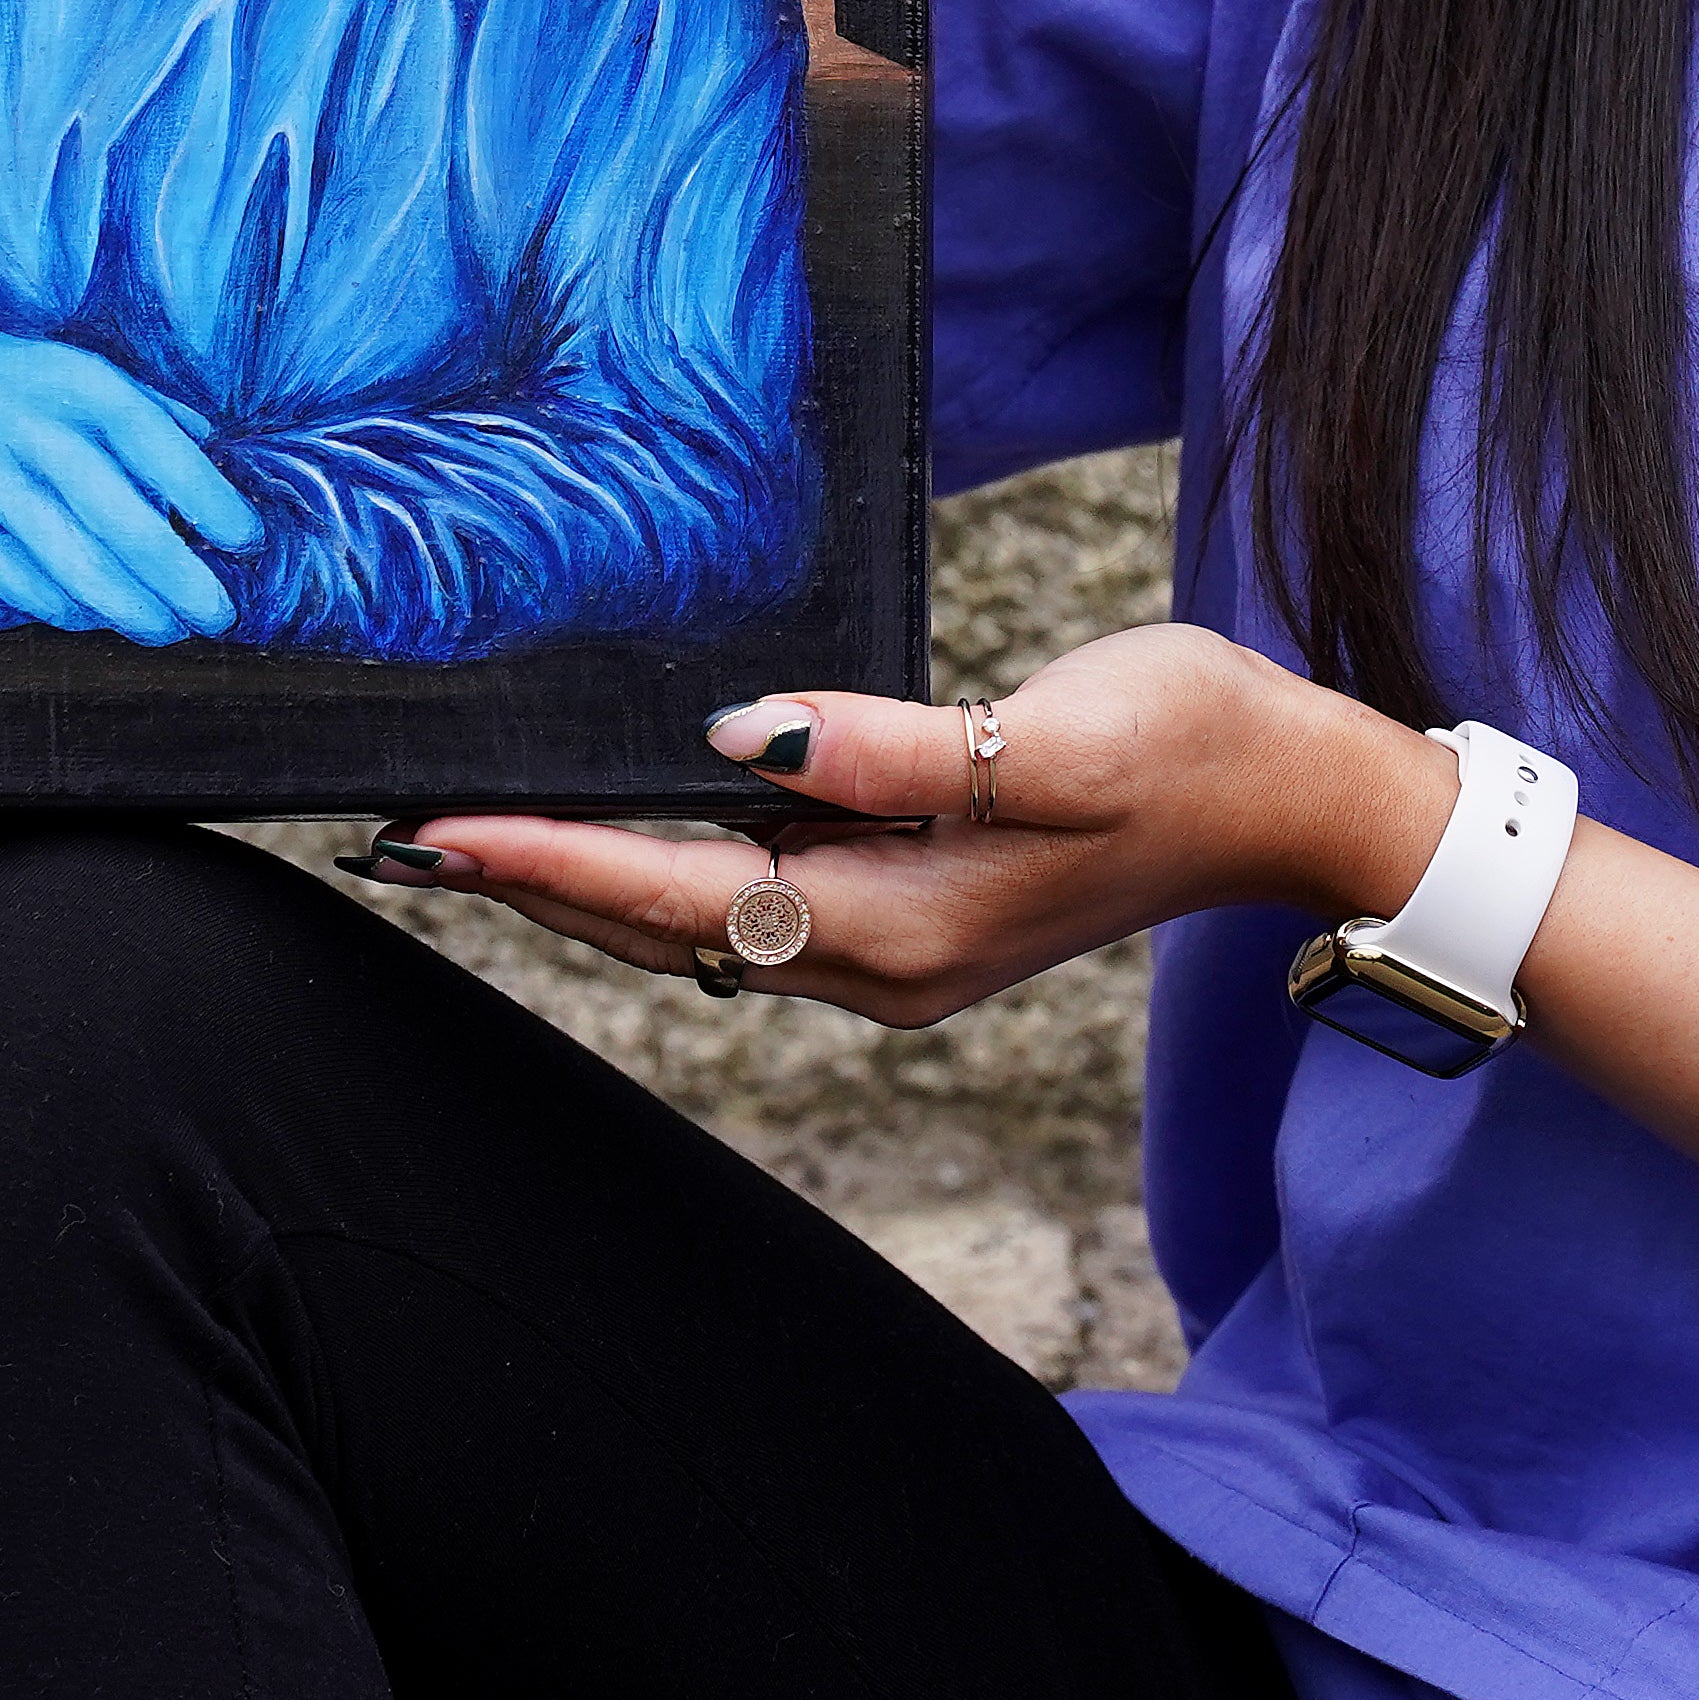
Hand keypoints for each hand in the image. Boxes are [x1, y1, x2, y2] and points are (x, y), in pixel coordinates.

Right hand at [0, 299, 262, 648]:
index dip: (211, 501)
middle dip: (181, 579)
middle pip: (121, 521)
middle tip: (221, 615)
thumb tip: (222, 449)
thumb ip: (157, 411)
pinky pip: (18, 582)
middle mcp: (35, 430)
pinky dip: (66, 609)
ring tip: (173, 630)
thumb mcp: (90, 372)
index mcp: (82, 384)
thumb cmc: (24, 382)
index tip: (249, 543)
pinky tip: (101, 619)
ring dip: (131, 609)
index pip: (161, 448)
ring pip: (71, 563)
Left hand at [392, 625, 1459, 1028]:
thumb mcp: (1046, 739)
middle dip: (532, 880)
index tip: (429, 832)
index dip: (544, 862)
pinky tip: (629, 823)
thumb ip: (888, 747)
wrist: (1300, 802)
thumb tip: (736, 740)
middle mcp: (875, 960)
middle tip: (398, 832)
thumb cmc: (1192, 748)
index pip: (674, 896)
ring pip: (704, 918)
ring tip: (473, 829)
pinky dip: (671, 866)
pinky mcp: (919, 912)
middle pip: (664, 925)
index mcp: (892, 925)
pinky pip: (758, 899)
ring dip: (589, 878)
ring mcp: (898, 946)